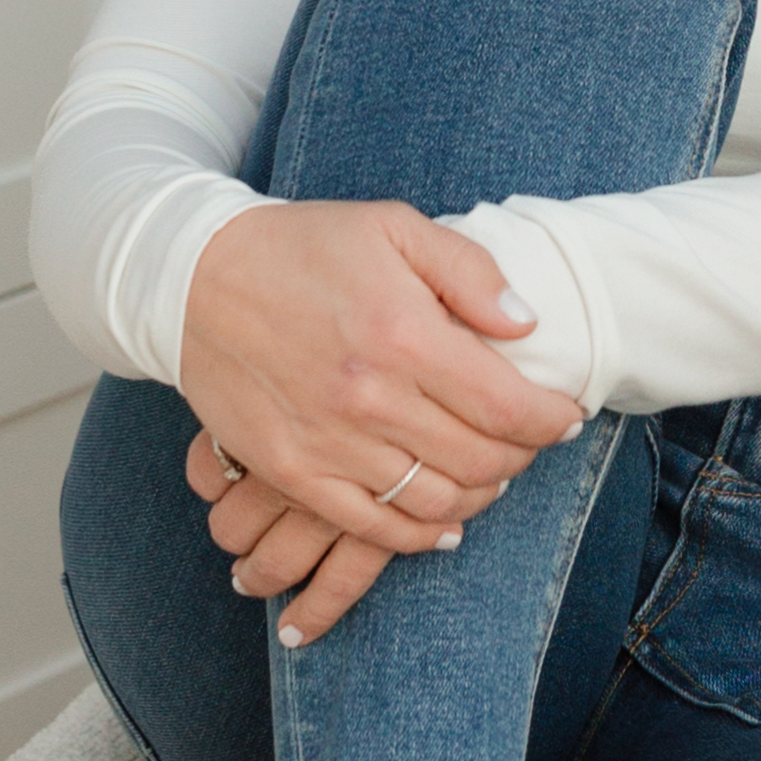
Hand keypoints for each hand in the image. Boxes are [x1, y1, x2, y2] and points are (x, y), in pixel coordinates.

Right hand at [178, 199, 578, 647]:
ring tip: (492, 473)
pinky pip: (372, 527)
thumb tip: (525, 325)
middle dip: (522, 456)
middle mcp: (370, 398)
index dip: (552, 420)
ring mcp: (328, 443)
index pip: (508, 406)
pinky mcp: (292, 471)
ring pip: (435, 501)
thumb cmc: (301, 246)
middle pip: (481, 460)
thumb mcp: (394, 225)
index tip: (567, 416)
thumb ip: (469, 273)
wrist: (193, 277)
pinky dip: (419, 535)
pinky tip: (443, 522)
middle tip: (530, 441)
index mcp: (403, 335)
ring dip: (480, 496)